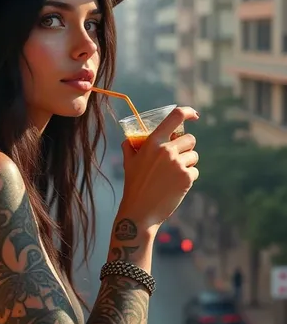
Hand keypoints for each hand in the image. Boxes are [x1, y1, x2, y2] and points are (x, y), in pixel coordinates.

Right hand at [121, 107, 199, 230]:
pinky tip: (175, 186)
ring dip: (188, 164)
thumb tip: (129, 140)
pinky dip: (188, 178)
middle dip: (186, 148)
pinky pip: (195, 171)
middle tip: (176, 160)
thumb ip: (130, 148)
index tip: (194, 115)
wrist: (140, 211)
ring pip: (194, 156)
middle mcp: (166, 150)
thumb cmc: (134, 186)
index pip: (175, 116)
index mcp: (152, 142)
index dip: (187, 112)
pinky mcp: (186, 177)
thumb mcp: (128, 163)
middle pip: (190, 139)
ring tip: (172, 176)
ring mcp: (177, 164)